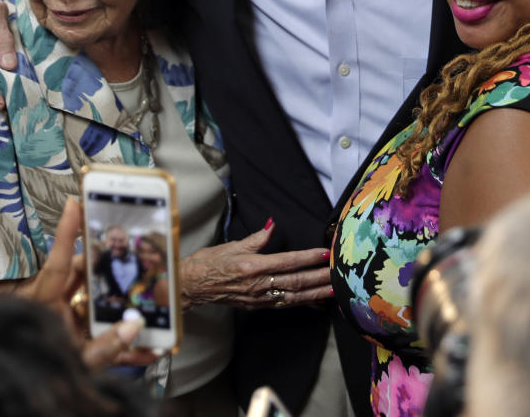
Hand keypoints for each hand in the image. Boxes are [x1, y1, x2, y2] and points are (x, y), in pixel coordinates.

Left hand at [22, 199, 156, 367]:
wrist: (20, 405)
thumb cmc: (38, 379)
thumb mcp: (77, 365)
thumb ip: (105, 349)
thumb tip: (134, 327)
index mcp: (44, 310)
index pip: (57, 265)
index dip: (66, 233)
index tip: (73, 204)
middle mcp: (53, 314)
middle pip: (81, 281)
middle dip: (106, 270)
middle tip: (127, 257)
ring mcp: (63, 328)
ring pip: (95, 306)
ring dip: (120, 308)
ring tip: (144, 301)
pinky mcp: (76, 346)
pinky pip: (104, 339)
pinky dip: (125, 344)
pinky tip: (148, 348)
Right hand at [180, 220, 331, 309]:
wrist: (191, 286)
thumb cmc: (209, 263)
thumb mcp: (232, 245)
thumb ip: (256, 238)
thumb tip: (273, 224)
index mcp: (251, 267)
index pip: (286, 262)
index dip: (307, 258)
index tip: (324, 253)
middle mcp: (257, 285)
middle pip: (294, 282)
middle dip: (318, 277)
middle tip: (339, 273)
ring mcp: (258, 299)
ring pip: (293, 297)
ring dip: (315, 293)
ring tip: (334, 289)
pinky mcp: (257, 306)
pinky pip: (283, 304)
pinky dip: (301, 303)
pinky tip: (315, 300)